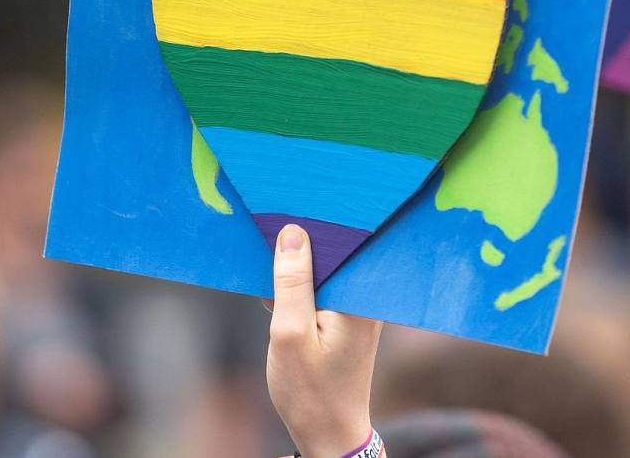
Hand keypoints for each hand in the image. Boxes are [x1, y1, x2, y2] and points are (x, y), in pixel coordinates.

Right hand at [266, 225, 380, 457]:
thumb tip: (292, 233)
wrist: (328, 433)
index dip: (316, 218)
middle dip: (303, 234)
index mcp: (360, 296)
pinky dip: (297, 281)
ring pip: (323, 268)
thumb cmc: (310, 392)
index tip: (287, 197)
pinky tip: (272, 277)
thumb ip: (291, 282)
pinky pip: (319, 286)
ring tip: (265, 237)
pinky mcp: (342, 317)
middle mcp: (364, 296)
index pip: (342, 240)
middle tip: (269, 212)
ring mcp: (354, 307)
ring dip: (296, 258)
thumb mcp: (289, 333)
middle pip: (333, 250)